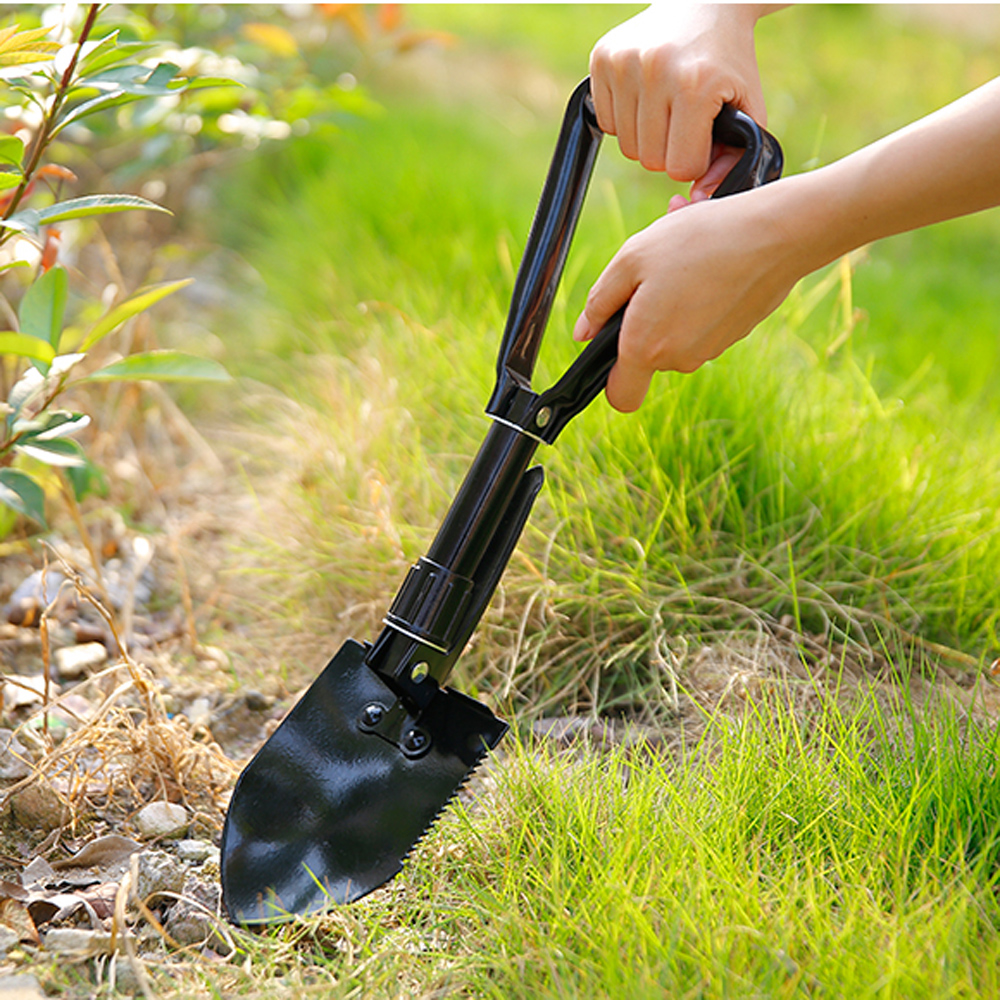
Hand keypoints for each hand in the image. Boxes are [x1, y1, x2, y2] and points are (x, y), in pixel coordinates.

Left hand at [572, 186, 799, 411]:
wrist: (775, 234)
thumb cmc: (699, 240)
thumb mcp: (632, 258)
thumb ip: (600, 301)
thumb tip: (583, 332)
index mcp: (645, 347)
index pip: (620, 396)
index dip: (609, 380)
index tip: (612, 349)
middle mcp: (679, 359)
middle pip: (648, 356)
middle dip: (644, 321)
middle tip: (653, 275)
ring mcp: (710, 350)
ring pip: (676, 336)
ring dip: (672, 304)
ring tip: (684, 262)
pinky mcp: (733, 335)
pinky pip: (702, 323)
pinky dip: (699, 301)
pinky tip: (709, 265)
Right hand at [589, 4, 771, 179]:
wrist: (706, 2)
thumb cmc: (729, 63)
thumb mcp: (748, 110)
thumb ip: (732, 160)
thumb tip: (696, 198)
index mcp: (695, 84)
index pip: (680, 167)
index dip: (695, 161)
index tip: (704, 137)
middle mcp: (655, 69)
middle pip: (649, 159)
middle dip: (669, 150)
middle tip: (685, 123)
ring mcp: (624, 61)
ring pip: (626, 145)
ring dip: (647, 137)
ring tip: (667, 108)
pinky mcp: (602, 57)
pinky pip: (607, 122)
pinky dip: (626, 119)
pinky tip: (646, 96)